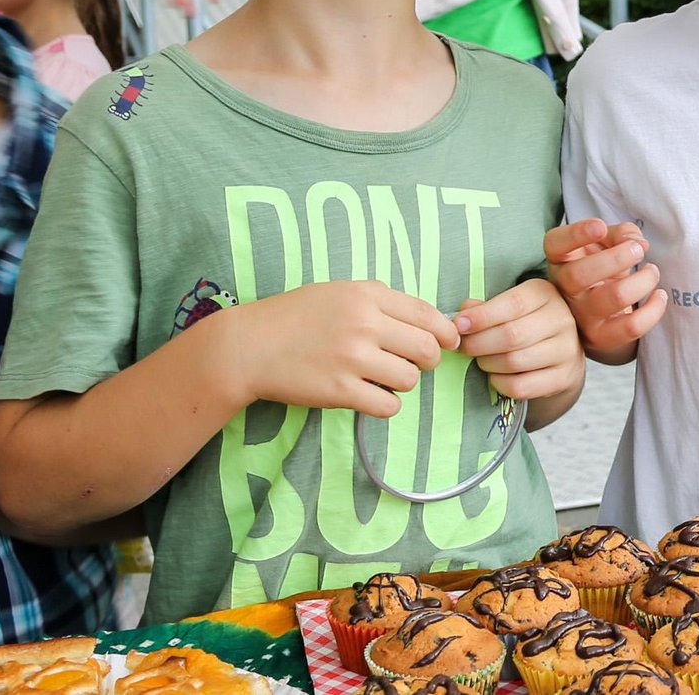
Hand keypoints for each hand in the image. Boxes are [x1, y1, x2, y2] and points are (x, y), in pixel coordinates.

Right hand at [228, 279, 460, 416]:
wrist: (250, 346)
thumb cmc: (293, 317)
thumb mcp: (337, 292)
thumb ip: (377, 301)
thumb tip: (424, 319)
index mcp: (366, 295)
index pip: (427, 314)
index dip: (445, 332)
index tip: (449, 342)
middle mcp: (364, 323)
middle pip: (427, 349)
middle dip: (428, 360)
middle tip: (413, 363)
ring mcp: (353, 358)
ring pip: (410, 379)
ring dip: (402, 382)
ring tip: (380, 377)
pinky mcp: (341, 391)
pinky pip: (388, 405)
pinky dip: (384, 403)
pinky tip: (368, 395)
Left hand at [457, 279, 584, 402]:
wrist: (559, 353)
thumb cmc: (525, 323)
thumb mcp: (508, 306)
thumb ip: (485, 308)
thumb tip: (463, 316)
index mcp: (545, 294)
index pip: (513, 303)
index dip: (482, 316)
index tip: (459, 325)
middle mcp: (561, 320)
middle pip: (512, 335)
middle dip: (478, 343)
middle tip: (462, 347)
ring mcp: (566, 350)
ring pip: (515, 362)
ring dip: (487, 363)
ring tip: (481, 359)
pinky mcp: (564, 378)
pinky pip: (521, 386)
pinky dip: (500, 383)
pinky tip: (496, 376)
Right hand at [544, 219, 665, 352]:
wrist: (601, 313)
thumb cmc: (602, 268)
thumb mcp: (606, 243)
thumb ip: (620, 233)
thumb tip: (637, 243)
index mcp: (560, 260)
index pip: (555, 244)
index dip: (576, 234)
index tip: (600, 227)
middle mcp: (564, 289)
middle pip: (580, 274)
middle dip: (617, 258)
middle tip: (638, 250)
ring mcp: (581, 316)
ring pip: (614, 297)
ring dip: (642, 280)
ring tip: (652, 271)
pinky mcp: (602, 338)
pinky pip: (631, 327)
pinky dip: (653, 309)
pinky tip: (659, 295)